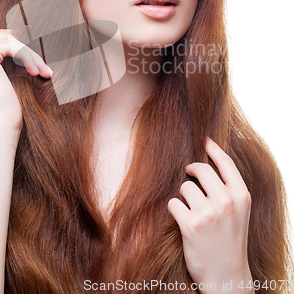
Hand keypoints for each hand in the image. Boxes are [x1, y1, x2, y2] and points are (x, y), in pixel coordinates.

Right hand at [0, 29, 51, 142]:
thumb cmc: (3, 109)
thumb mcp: (2, 80)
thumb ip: (2, 61)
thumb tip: (17, 39)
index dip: (14, 44)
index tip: (34, 59)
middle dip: (23, 47)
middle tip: (40, 65)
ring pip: (9, 40)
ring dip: (30, 54)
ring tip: (43, 72)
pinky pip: (12, 46)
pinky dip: (28, 57)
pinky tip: (37, 72)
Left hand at [168, 138, 252, 292]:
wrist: (227, 276)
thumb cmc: (230, 241)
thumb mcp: (239, 212)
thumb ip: (228, 188)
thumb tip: (207, 161)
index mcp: (241, 196)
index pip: (226, 163)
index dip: (213, 148)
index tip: (204, 138)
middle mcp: (226, 201)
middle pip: (200, 169)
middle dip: (192, 171)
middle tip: (189, 174)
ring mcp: (208, 213)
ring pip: (185, 187)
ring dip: (184, 196)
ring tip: (192, 211)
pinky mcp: (190, 225)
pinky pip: (173, 203)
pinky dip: (174, 210)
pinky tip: (182, 221)